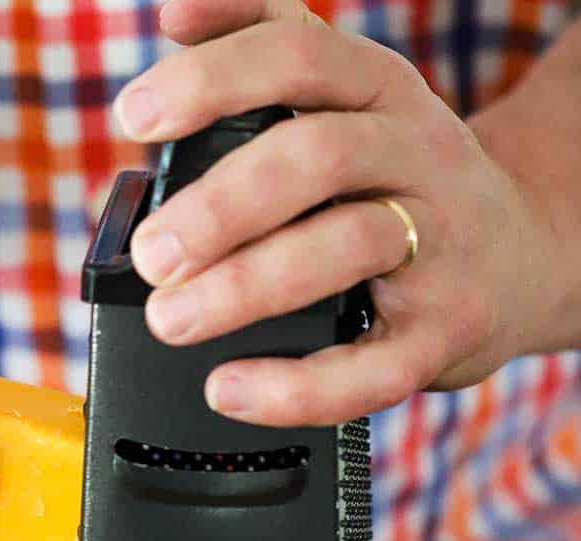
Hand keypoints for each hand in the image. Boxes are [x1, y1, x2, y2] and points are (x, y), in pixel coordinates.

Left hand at [113, 0, 555, 425]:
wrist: (517, 258)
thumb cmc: (397, 182)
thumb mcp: (345, 102)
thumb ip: (265, 48)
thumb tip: (177, 8)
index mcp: (377, 95)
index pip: (300, 55)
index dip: (215, 78)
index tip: (135, 114)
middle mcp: (414, 156)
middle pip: (320, 157)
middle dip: (222, 204)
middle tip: (153, 253)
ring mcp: (438, 245)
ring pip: (347, 249)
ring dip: (245, 287)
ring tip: (170, 318)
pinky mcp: (445, 332)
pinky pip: (373, 367)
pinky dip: (294, 387)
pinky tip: (227, 390)